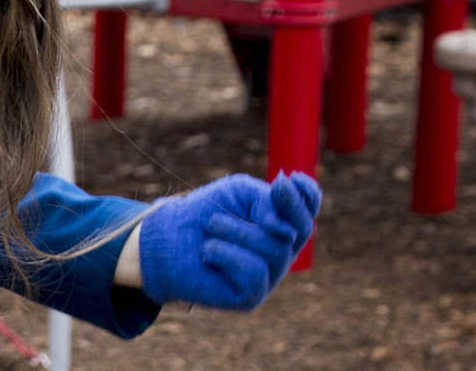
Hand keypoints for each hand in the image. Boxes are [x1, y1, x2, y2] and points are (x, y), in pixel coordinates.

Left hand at [138, 172, 320, 309]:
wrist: (167, 239)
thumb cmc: (204, 213)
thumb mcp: (238, 192)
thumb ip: (268, 202)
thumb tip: (286, 232)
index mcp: (283, 226)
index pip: (309, 211)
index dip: (307, 196)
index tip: (288, 179)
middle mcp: (283, 253)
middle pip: (298, 230)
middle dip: (264, 212)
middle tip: (222, 211)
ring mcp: (270, 277)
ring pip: (274, 249)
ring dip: (233, 231)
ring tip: (210, 230)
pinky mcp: (252, 297)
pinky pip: (254, 271)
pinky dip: (225, 254)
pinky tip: (208, 253)